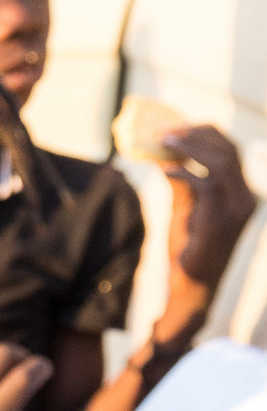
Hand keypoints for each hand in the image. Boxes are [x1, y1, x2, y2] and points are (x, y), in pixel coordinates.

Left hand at [157, 124, 257, 304]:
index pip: (231, 150)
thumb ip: (181, 183)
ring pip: (223, 161)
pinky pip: (207, 184)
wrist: (191, 284)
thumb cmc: (188, 248)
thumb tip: (164, 155)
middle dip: (198, 134)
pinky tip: (166, 170)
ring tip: (164, 141)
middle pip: (229, 149)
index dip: (206, 133)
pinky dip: (186, 172)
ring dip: (192, 147)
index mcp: (241, 192)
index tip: (178, 126)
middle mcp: (245, 197)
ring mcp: (237, 208)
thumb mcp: (184, 209)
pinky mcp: (222, 219)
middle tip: (167, 131)